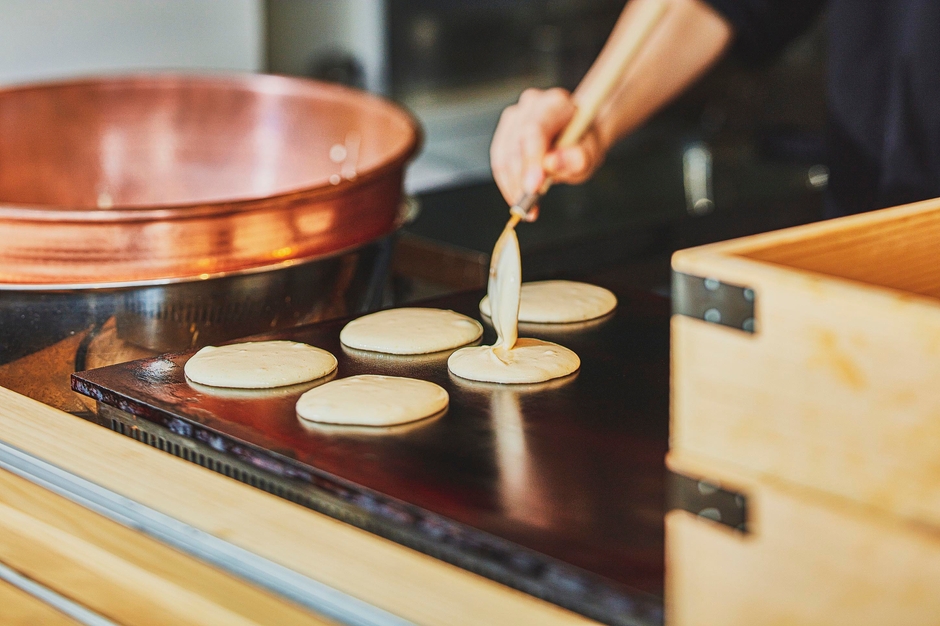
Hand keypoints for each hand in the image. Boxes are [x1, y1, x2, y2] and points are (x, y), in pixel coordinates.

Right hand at [490, 87, 605, 218]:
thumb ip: (577, 157)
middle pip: (515, 143)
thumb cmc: (583, 144)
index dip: (531, 160)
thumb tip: (552, 163)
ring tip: (526, 207)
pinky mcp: (504, 135)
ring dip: (511, 185)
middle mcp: (531, 105)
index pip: (536, 129)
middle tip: (529, 204)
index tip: (533, 187)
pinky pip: (498, 163)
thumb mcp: (591, 154)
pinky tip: (518, 198)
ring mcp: (514, 118)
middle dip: (520, 178)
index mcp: (555, 104)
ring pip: (502, 155)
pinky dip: (507, 185)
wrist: (576, 140)